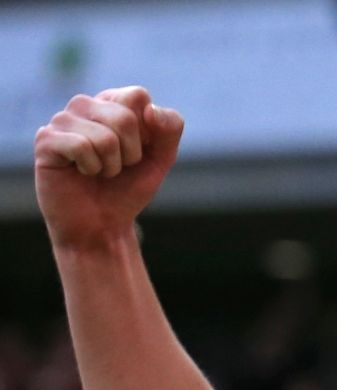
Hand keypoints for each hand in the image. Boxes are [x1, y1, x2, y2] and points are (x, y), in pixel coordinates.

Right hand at [34, 87, 184, 248]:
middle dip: (131, 153)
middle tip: (118, 167)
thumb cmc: (128, 189)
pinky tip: (81, 172)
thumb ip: (169, 128)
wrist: (102, 225)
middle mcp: (84, 105)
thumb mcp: (161, 158)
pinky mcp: (45, 140)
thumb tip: (150, 108)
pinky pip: (81, 146)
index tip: (138, 151)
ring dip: (110, 165)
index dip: (147, 132)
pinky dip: (91, 168)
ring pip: (105, 137)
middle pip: (125, 117)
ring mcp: (61, 120)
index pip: (137, 96)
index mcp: (110, 103)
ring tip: (99, 172)